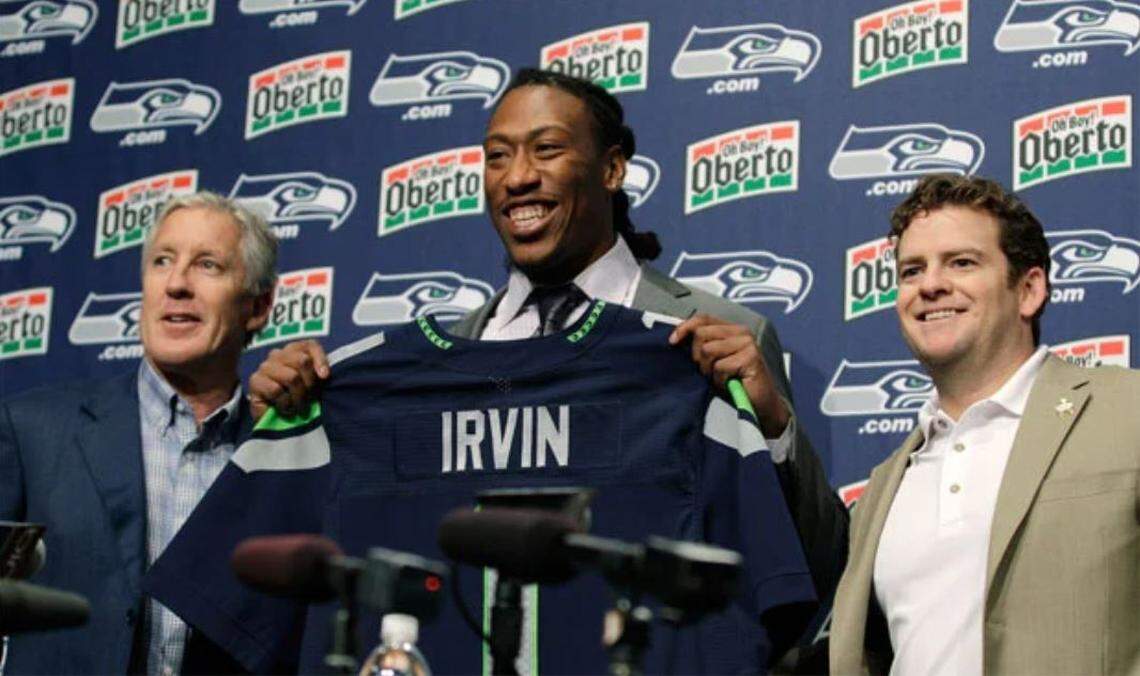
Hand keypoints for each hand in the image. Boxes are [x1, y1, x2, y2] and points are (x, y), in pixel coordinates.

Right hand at [247, 340, 328, 419]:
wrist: (279, 420)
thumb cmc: (300, 398)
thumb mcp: (315, 384)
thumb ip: (321, 372)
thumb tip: (324, 374)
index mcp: (293, 350)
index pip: (310, 345)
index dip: (321, 360)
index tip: (325, 377)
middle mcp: (278, 354)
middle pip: (302, 360)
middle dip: (310, 383)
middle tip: (308, 398)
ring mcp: (265, 366)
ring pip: (291, 376)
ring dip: (298, 396)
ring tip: (297, 405)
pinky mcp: (255, 381)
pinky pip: (276, 390)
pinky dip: (284, 402)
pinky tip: (284, 407)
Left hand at [669, 314, 789, 437]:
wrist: (759, 405)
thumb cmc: (733, 384)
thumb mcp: (711, 363)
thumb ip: (699, 348)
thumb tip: (675, 340)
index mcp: (731, 329)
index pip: (702, 319)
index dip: (684, 327)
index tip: (672, 342)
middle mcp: (741, 332)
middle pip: (701, 334)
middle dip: (697, 357)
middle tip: (708, 372)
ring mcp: (747, 343)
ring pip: (708, 350)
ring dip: (709, 370)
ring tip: (720, 378)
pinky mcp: (751, 357)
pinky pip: (720, 366)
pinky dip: (720, 380)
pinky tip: (730, 383)